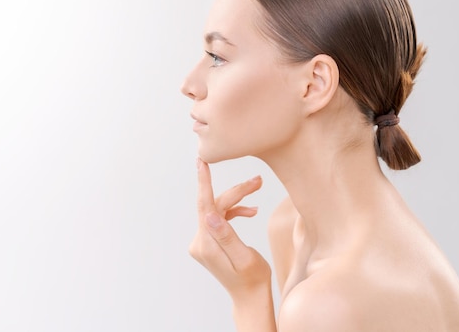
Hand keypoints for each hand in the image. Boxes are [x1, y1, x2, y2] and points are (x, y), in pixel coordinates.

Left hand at [189, 158, 271, 298]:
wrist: (250, 296)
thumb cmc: (253, 279)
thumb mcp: (244, 257)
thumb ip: (226, 236)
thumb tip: (209, 216)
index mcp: (207, 245)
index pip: (204, 206)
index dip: (204, 182)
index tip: (201, 162)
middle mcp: (200, 242)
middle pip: (215, 206)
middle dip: (237, 192)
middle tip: (258, 181)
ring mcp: (203, 242)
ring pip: (218, 210)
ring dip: (237, 201)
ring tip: (258, 191)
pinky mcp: (209, 242)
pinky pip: (219, 218)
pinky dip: (234, 212)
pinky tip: (250, 212)